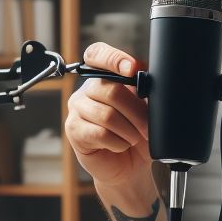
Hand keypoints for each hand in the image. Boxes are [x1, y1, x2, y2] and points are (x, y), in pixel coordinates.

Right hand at [64, 43, 154, 199]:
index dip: (113, 58)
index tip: (132, 69)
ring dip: (128, 131)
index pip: (98, 54)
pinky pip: (99, 133)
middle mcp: (87, 88)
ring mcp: (77, 108)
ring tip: (134, 138)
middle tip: (148, 128)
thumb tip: (144, 75)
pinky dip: (117, 142)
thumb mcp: (146, 108)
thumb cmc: (137, 134)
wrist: (130, 166)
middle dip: (136, 112)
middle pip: (111, 90)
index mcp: (104, 76)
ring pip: (107, 115)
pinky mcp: (73, 129)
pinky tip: (120, 145)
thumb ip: (144, 88)